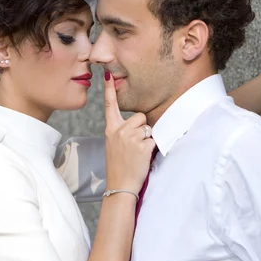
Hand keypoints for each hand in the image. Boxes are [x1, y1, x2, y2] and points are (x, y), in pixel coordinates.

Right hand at [103, 71, 155, 194]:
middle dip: (141, 128)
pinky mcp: (142, 145)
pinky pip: (153, 140)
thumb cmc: (119, 166)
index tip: (107, 74)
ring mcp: (131, 138)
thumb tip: (138, 123)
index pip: (109, 105)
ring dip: (147, 138)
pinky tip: (142, 158)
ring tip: (138, 152)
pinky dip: (151, 149)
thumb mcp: (113, 145)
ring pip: (147, 127)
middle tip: (134, 146)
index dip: (109, 89)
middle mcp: (119, 130)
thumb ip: (121, 131)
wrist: (120, 185)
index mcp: (110, 129)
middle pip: (139, 117)